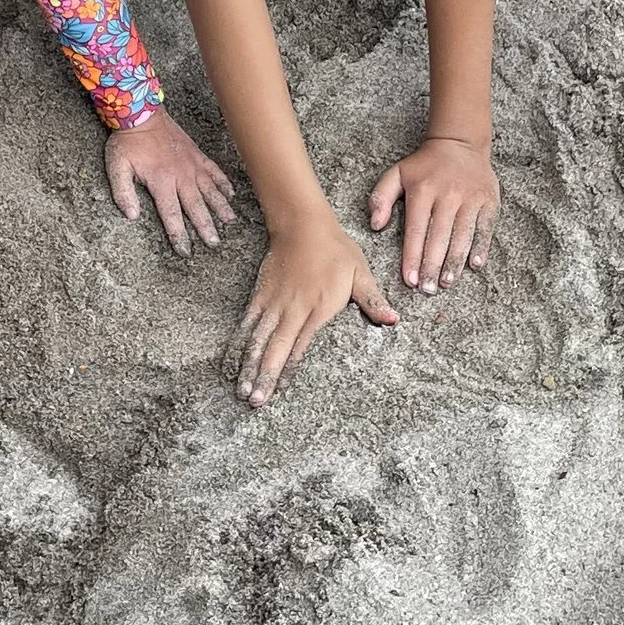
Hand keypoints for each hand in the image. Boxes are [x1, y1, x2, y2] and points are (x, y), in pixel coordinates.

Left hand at [104, 108, 236, 254]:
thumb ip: (123, 193)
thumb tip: (132, 217)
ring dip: (220, 208)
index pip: (172, 215)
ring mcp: (191, 165)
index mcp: (161, 183)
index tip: (185, 251)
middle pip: (196, 207)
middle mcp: (181, 176)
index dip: (179, 235)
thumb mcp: (116, 167)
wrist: (142, 113)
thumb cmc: (127, 142)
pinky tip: (230, 194)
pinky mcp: (197, 155)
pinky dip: (223, 183)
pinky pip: (214, 171)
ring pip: (210, 191)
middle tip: (214, 243)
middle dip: (205, 227)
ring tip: (230, 222)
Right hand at [236, 207, 397, 408]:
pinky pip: (248, 322)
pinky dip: (239, 342)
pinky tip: (231, 361)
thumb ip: (372, 300)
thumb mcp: (360, 273)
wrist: (303, 224)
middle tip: (253, 400)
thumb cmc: (335, 250)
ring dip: (248, 364)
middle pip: (274, 347)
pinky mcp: (260, 295)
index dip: (287, 370)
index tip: (278, 392)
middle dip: (262, 375)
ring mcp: (274, 303)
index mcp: (318, 308)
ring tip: (240, 388)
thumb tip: (392, 320)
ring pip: (257, 338)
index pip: (300, 346)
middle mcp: (293, 309)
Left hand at [370, 133, 497, 294]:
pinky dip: (481, 247)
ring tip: (447, 283)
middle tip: (428, 289)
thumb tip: (375, 225)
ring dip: (455, 262)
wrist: (459, 143)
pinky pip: (485, 228)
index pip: (416, 231)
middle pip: (439, 238)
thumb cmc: (424, 165)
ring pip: (462, 236)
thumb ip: (380, 197)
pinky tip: (474, 265)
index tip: (410, 280)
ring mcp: (470, 198)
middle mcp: (447, 195)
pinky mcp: (488, 200)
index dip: (412, 257)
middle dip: (432, 267)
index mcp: (422, 191)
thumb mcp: (396, 173)